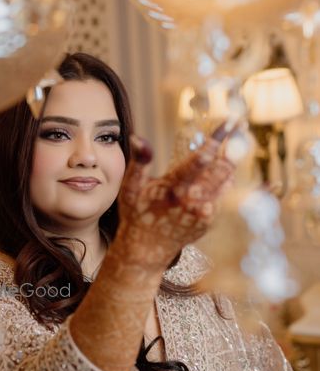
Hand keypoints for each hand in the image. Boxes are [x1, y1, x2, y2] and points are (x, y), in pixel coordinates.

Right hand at [116, 124, 234, 271]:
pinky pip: (225, 195)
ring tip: (239, 137)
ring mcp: (205, 213)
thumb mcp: (131, 188)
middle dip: (232, 144)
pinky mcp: (211, 220)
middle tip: (240, 123)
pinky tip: (231, 164)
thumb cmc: (136, 213)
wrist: (147, 248)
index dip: (217, 139)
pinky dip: (229, 178)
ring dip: (232, 159)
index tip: (229, 122)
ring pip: (226, 180)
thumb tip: (138, 138)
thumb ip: (138, 162)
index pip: (201, 158)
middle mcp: (194, 202)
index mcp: (175, 189)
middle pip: (222, 168)